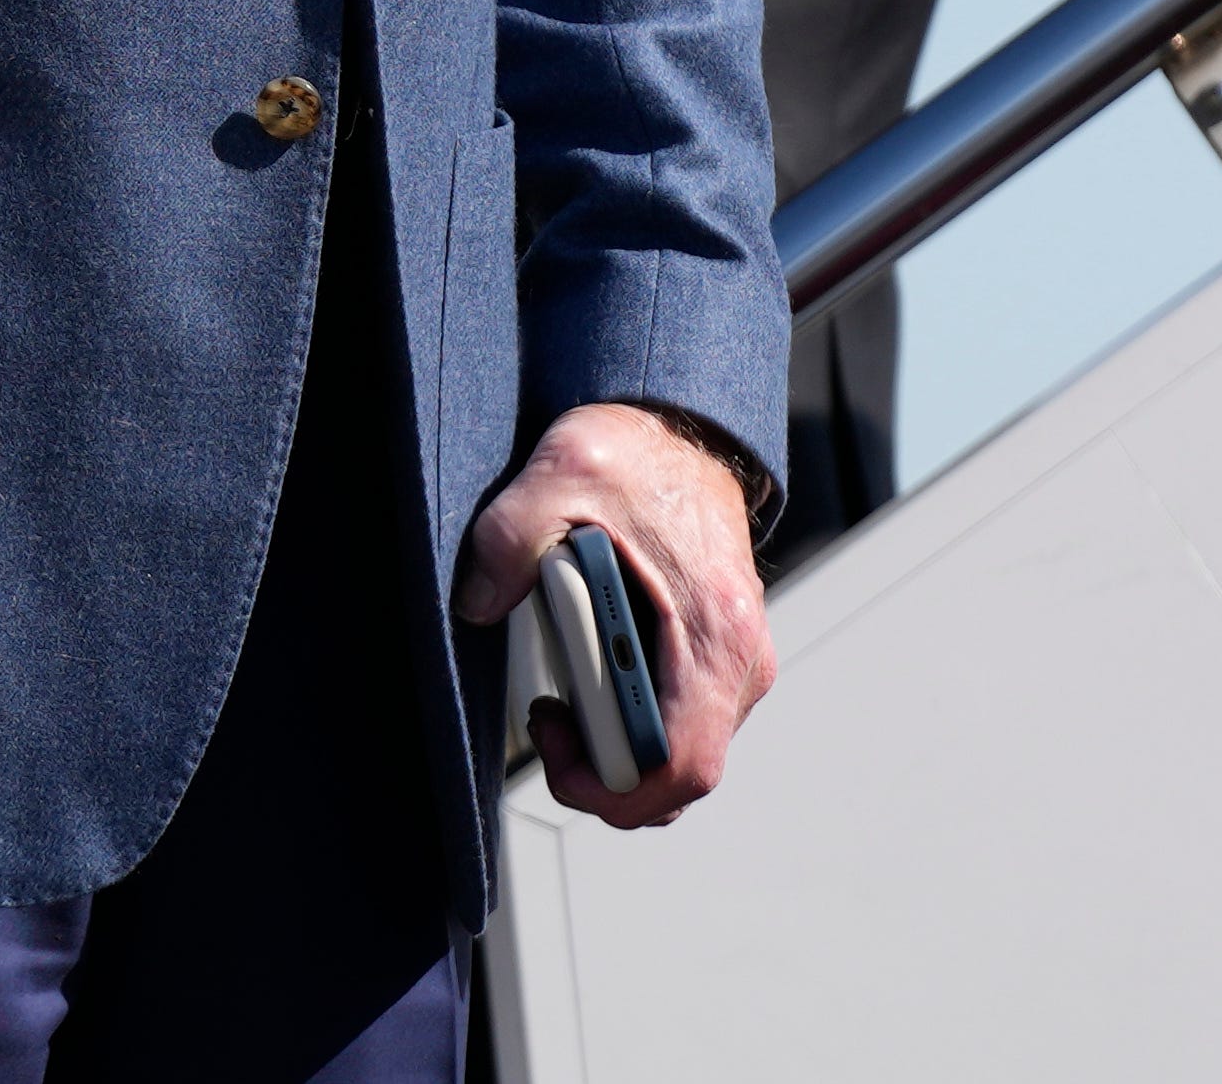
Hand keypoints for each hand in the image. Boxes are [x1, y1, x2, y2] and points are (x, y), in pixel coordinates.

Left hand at [454, 402, 773, 826]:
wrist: (684, 431)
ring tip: (566, 701)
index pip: (683, 764)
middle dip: (605, 774)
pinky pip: (683, 725)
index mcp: (712, 630)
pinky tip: (593, 681)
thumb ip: (508, 540)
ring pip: (683, 757)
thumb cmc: (635, 455)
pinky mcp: (722, 660)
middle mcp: (741, 660)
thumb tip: (479, 604)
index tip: (556, 753)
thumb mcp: (559, 475)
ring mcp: (738, 664)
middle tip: (551, 722)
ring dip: (618, 750)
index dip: (615, 790)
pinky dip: (634, 724)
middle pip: (682, 778)